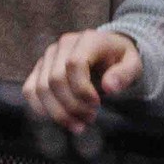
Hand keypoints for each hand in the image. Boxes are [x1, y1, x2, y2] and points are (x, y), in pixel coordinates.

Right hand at [22, 28, 142, 130]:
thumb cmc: (121, 60)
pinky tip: (58, 120)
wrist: (109, 52)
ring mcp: (49, 55)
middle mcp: (63, 44)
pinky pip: (30, 89)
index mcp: (88, 40)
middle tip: (89, 119)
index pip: (74, 64)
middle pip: (55, 79)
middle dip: (72, 105)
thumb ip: (124, 74)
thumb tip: (109, 87)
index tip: (97, 105)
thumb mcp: (133, 64)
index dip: (83, 90)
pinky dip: (40, 108)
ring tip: (77, 124)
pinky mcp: (40, 68)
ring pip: (40, 87)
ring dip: (57, 112)